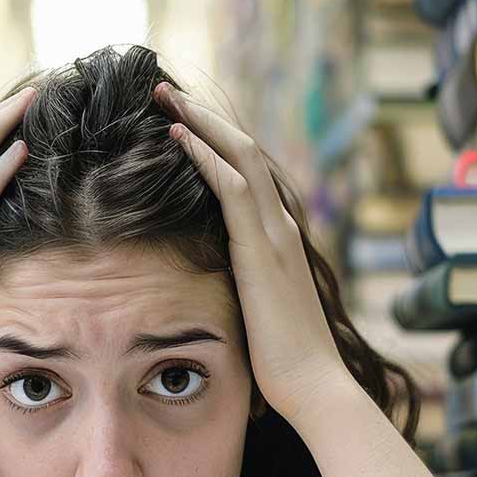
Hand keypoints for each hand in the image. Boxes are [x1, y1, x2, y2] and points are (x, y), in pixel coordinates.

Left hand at [152, 81, 355, 426]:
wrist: (312, 384)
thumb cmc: (283, 360)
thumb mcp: (256, 310)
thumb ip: (240, 284)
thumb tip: (213, 280)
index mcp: (279, 238)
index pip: (249, 173)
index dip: (217, 142)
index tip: (183, 122)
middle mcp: (281, 225)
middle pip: (244, 150)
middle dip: (205, 117)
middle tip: (167, 92)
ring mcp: (275, 233)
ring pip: (240, 156)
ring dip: (200, 122)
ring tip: (165, 97)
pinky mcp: (262, 249)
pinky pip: (232, 187)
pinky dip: (205, 156)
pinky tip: (177, 137)